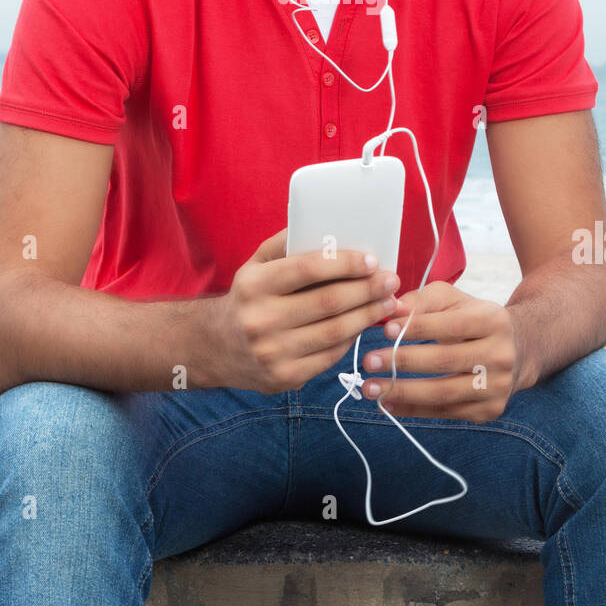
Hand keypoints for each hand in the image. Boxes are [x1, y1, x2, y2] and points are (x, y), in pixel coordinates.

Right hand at [204, 229, 399, 393]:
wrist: (214, 348)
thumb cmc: (247, 297)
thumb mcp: (256, 264)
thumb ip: (287, 243)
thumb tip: (330, 227)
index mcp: (254, 285)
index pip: (308, 269)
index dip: (346, 263)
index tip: (373, 260)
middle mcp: (261, 320)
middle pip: (329, 302)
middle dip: (367, 289)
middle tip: (392, 279)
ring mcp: (273, 353)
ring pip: (336, 332)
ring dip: (368, 315)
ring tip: (387, 301)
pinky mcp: (284, 378)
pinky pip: (330, 356)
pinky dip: (352, 339)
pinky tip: (364, 324)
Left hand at [359, 281, 521, 420]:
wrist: (516, 350)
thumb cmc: (473, 319)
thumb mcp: (453, 300)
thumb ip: (423, 300)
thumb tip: (394, 309)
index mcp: (494, 321)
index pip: (451, 325)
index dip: (417, 327)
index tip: (385, 329)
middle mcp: (501, 356)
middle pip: (445, 361)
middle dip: (402, 361)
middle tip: (368, 360)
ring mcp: (497, 387)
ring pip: (444, 393)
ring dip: (402, 392)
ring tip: (371, 388)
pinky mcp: (488, 411)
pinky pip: (445, 412)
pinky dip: (412, 409)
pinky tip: (387, 403)